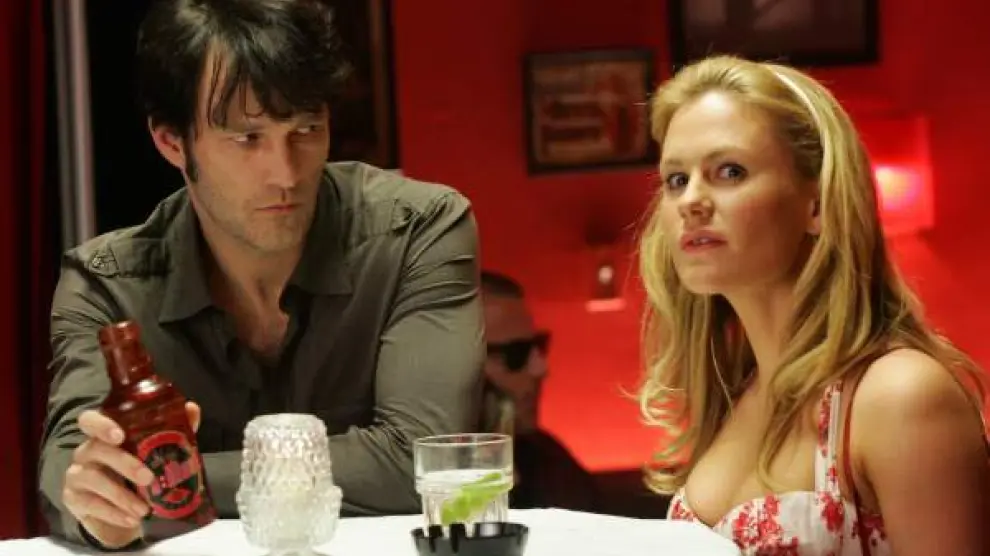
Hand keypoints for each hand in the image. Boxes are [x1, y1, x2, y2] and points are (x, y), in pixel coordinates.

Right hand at [63, 402, 200, 548]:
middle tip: (148, 478)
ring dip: (121, 496)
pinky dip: (113, 513)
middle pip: (96, 449)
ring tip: (144, 509)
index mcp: (104, 436)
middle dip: (124, 463)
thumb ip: (173, 431)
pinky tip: (132, 520)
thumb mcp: (157, 454)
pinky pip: (90, 505)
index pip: (89, 420)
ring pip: (93, 479)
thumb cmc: (139, 475)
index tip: (119, 435)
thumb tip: (191, 408)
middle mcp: (86, 451)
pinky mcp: (74, 499)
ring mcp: (76, 475)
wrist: (123, 513)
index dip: (101, 424)